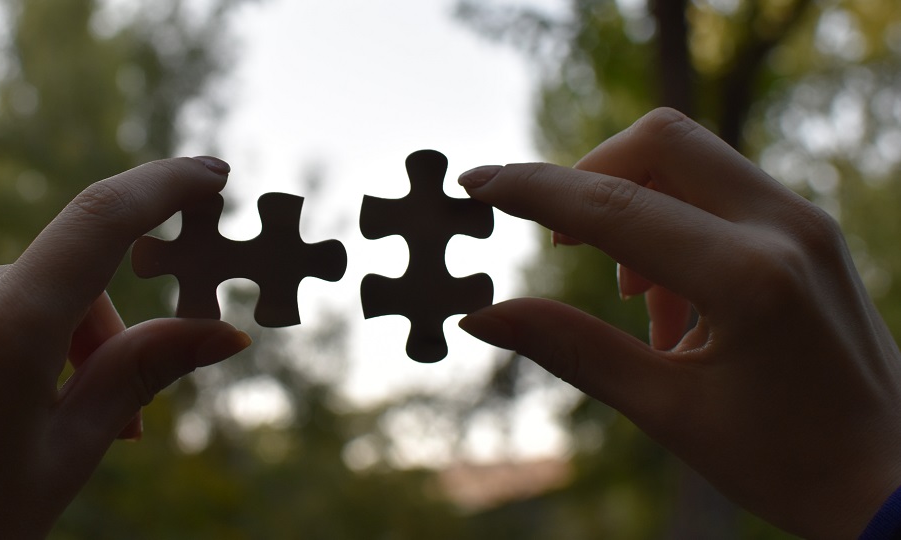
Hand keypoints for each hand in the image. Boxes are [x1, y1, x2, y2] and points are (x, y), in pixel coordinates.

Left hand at [0, 157, 250, 538]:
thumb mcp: (67, 453)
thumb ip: (141, 372)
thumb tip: (226, 335)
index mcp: (6, 327)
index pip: (100, 221)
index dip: (163, 187)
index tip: (209, 175)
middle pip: (58, 284)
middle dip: (94, 341)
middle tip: (116, 423)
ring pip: (3, 297)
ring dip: (34, 342)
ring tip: (26, 423)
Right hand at [457, 108, 900, 537]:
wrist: (894, 481)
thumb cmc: (787, 461)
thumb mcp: (668, 410)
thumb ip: (570, 349)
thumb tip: (482, 316)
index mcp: (747, 278)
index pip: (614, 208)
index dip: (533, 191)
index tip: (476, 184)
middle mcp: (784, 228)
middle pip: (661, 140)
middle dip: (590, 175)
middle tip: (559, 243)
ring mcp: (803, 223)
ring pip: (693, 158)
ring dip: (636, 205)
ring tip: (633, 301)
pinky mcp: (808, 232)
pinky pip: (723, 191)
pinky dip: (675, 222)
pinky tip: (672, 305)